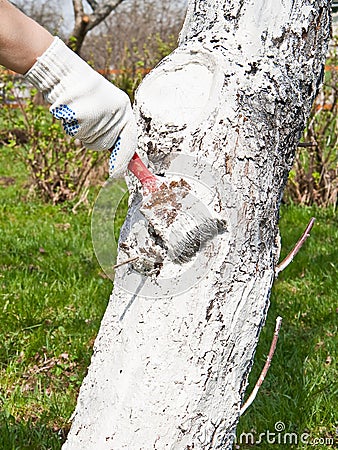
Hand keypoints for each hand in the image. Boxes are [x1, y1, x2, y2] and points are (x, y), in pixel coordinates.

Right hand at [25, 37, 136, 177]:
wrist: (66, 74)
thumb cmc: (86, 94)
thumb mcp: (107, 108)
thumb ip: (115, 128)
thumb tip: (124, 158)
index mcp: (124, 109)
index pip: (129, 140)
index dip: (123, 159)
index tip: (118, 173)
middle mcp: (116, 112)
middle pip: (105, 144)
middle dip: (95, 140)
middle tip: (86, 123)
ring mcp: (100, 114)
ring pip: (90, 141)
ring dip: (81, 132)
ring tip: (80, 112)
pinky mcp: (83, 115)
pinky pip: (76, 133)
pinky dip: (71, 126)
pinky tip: (72, 111)